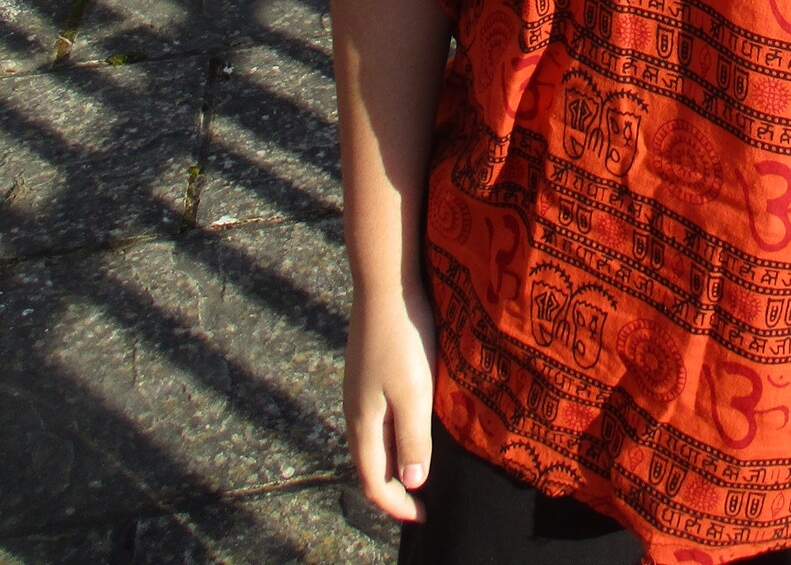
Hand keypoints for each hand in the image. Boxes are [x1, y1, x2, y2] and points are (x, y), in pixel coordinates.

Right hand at [345, 283, 437, 523]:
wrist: (384, 284)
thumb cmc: (402, 340)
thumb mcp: (414, 394)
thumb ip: (412, 439)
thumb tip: (412, 482)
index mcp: (363, 423)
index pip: (373, 482)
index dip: (397, 505)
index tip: (423, 516)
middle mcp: (355, 410)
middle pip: (370, 463)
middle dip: (394, 487)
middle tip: (422, 499)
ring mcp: (359, 388)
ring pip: (373, 438)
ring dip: (394, 458)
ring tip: (421, 465)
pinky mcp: (368, 368)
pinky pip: (378, 415)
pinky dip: (394, 431)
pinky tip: (412, 420)